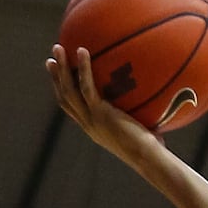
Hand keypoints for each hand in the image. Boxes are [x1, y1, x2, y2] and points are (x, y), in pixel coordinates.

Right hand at [45, 45, 164, 164]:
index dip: (63, 92)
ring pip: (68, 90)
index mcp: (94, 128)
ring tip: (58, 48)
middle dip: (56, 78)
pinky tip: (82, 51)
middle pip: (64, 97)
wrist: (148, 159)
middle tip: (51, 59)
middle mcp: (88, 124)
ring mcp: (91, 119)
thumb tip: (156, 104)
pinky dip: (83, 68)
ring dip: (61, 68)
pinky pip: (87, 86)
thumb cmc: (152, 151)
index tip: (59, 77)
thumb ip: (139, 119)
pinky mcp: (100, 113)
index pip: (72, 109)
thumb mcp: (141, 133)